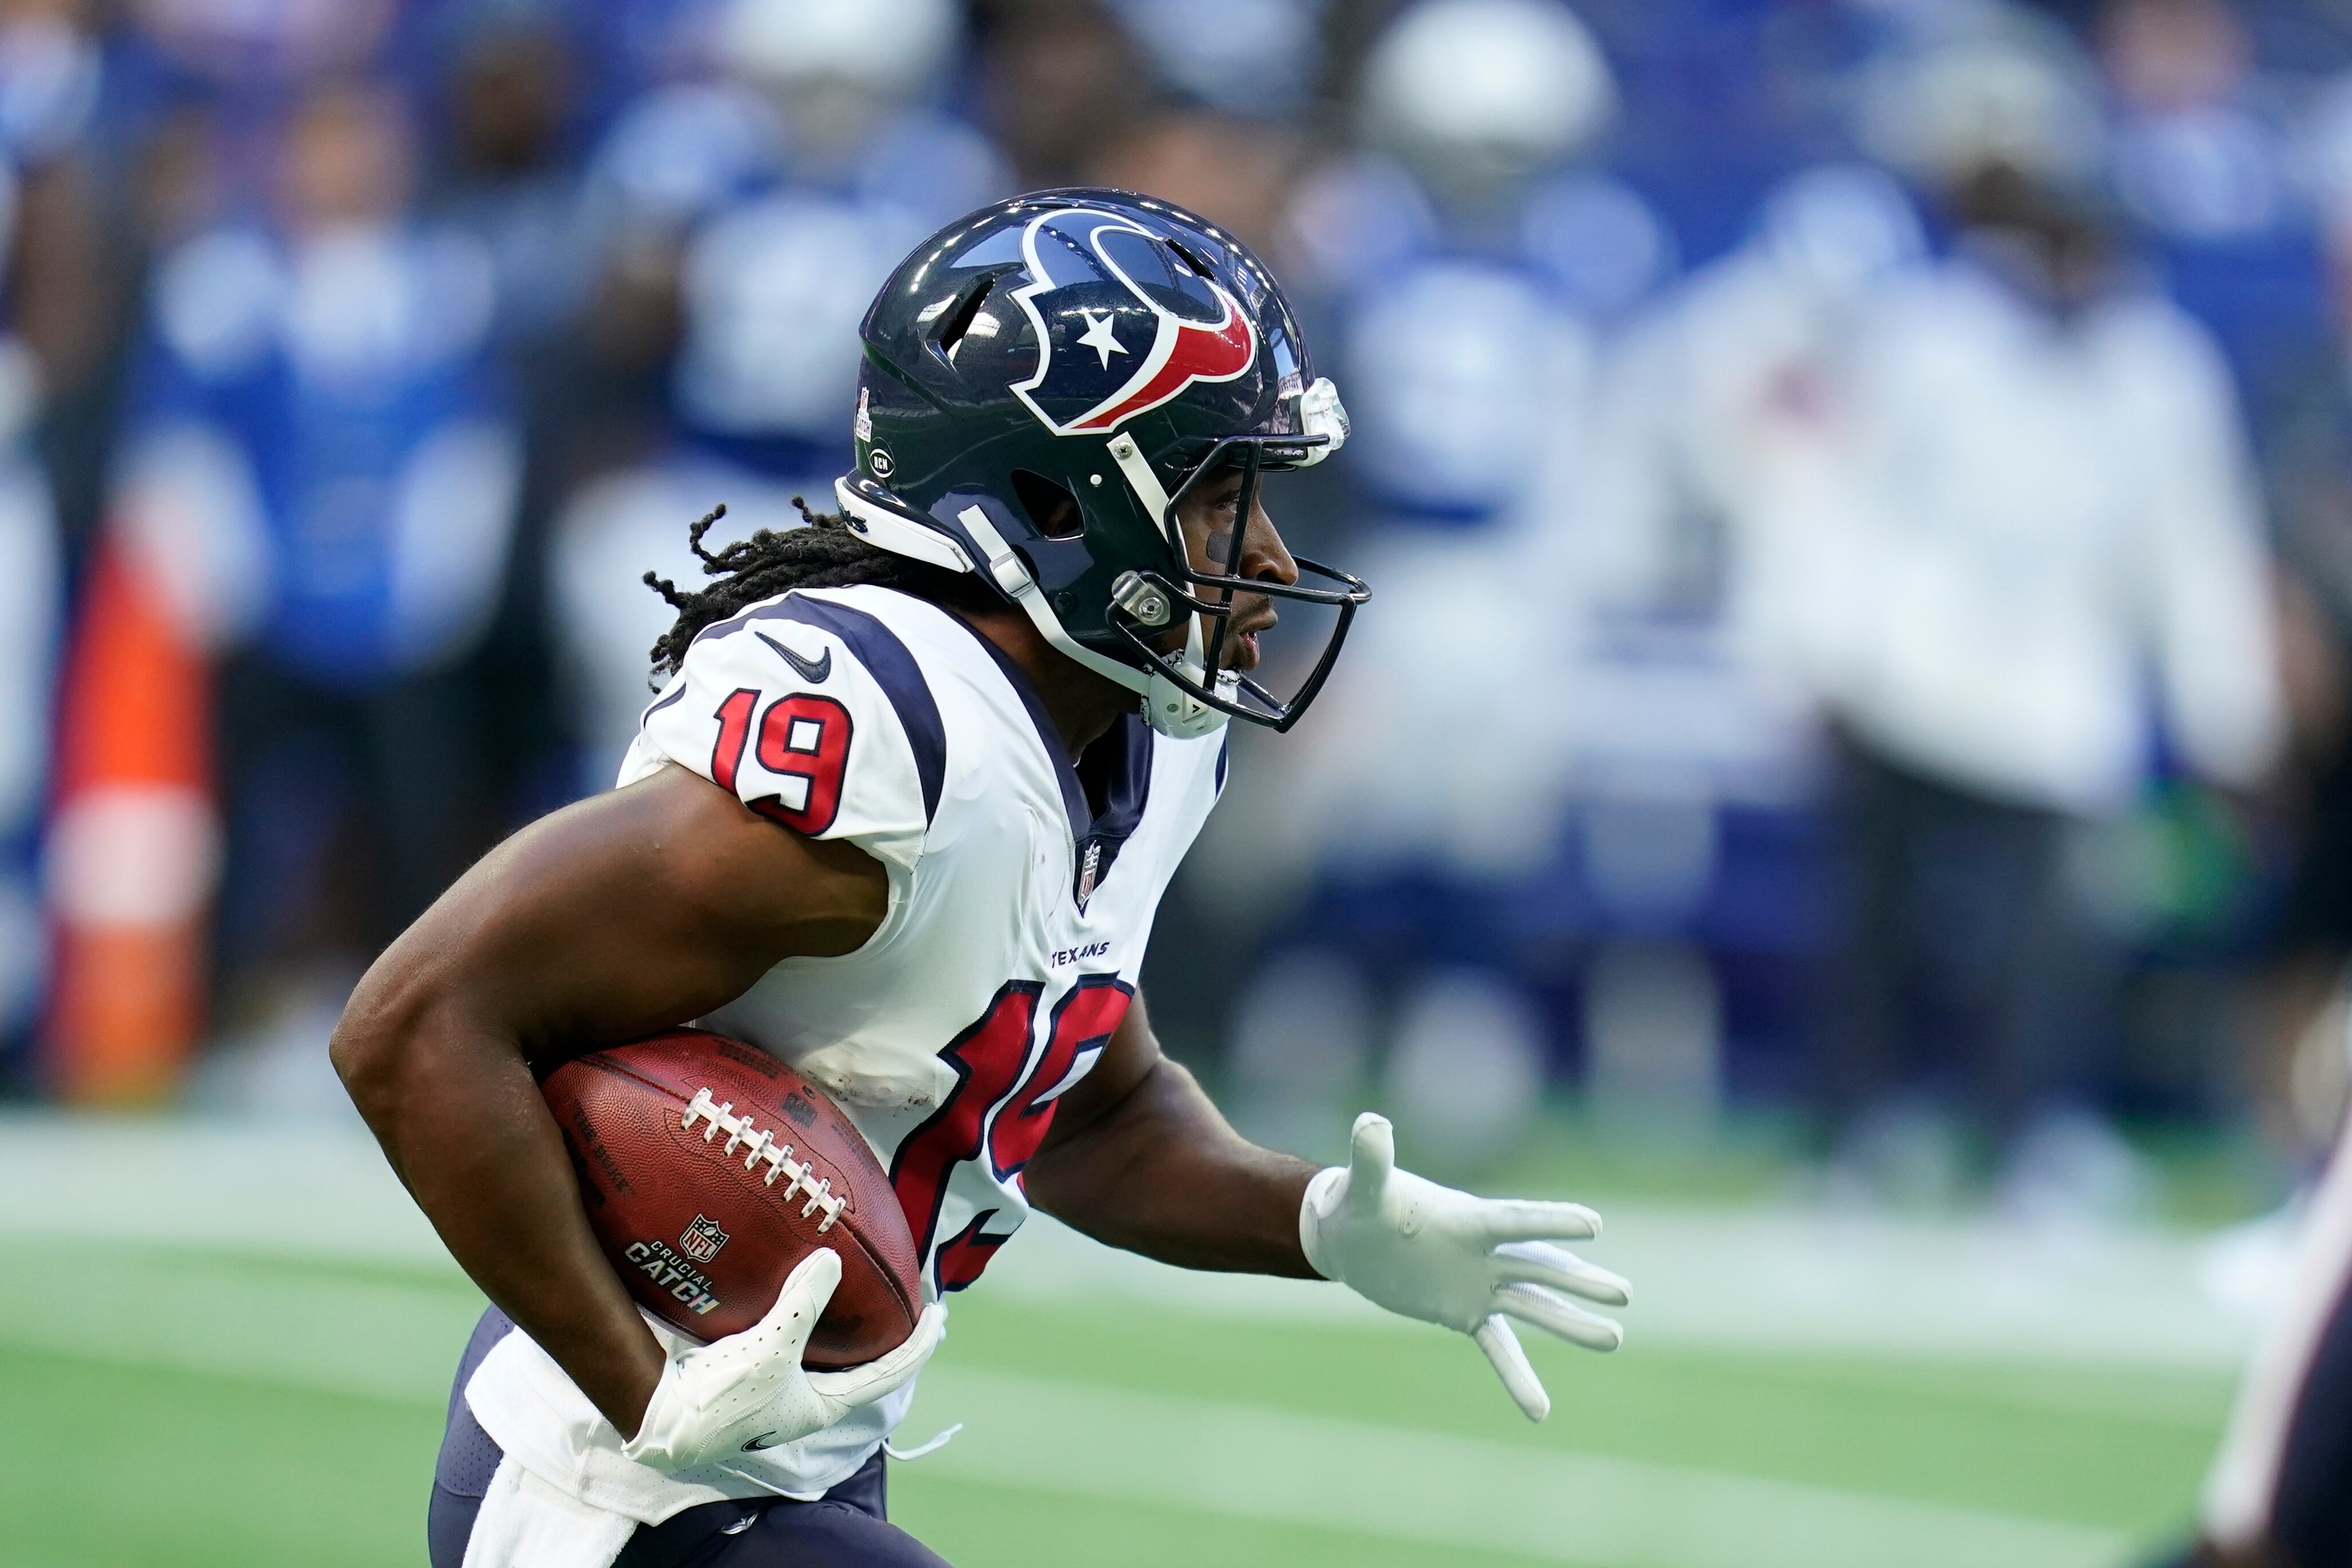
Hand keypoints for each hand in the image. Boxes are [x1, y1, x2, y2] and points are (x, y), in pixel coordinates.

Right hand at [622, 1248, 946, 1470]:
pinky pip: (797, 1341)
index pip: (889, 1373)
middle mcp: (808, 1399)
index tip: (941, 1313)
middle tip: (914, 1301)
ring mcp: (781, 1388)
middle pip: (866, 1365)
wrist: (661, 1418)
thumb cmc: (720, 1398)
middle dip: (892, 1335)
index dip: (919, 1344)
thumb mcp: (770, 1349)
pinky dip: (811, 1317)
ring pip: (831, 1354)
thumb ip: (803, 1305)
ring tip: (869, 1295)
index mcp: (823, 1405)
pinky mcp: (756, 1372)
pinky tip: (806, 1292)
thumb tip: (832, 1261)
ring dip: (853, 1328)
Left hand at [1298, 1112, 1628, 1422]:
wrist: (1353, 1239)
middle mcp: (1483, 1253)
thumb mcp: (1362, 1187)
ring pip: (1533, 1306)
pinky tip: (1540, 1412)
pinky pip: (1499, 1347)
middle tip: (1623, 1295)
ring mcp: (1479, 1284)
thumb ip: (1371, 1159)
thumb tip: (1369, 1123)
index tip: (1593, 1225)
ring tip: (1615, 1339)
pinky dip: (1519, 1377)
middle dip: (1578, 1281)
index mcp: (1466, 1218)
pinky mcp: (1465, 1312)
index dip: (1550, 1223)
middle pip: (1538, 1268)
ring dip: (1571, 1324)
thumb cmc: (1360, 1204)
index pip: (1515, 1221)